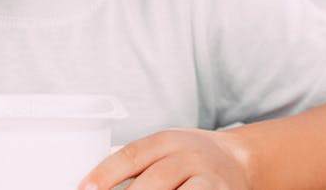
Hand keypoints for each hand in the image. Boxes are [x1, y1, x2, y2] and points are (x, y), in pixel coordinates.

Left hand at [80, 129, 251, 189]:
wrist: (240, 161)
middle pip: (154, 179)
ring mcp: (208, 178)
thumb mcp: (164, 148)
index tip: (84, 189)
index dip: (105, 174)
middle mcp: (189, 156)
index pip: (131, 155)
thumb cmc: (190, 158)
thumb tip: (92, 180)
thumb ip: (135, 160)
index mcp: (167, 141)